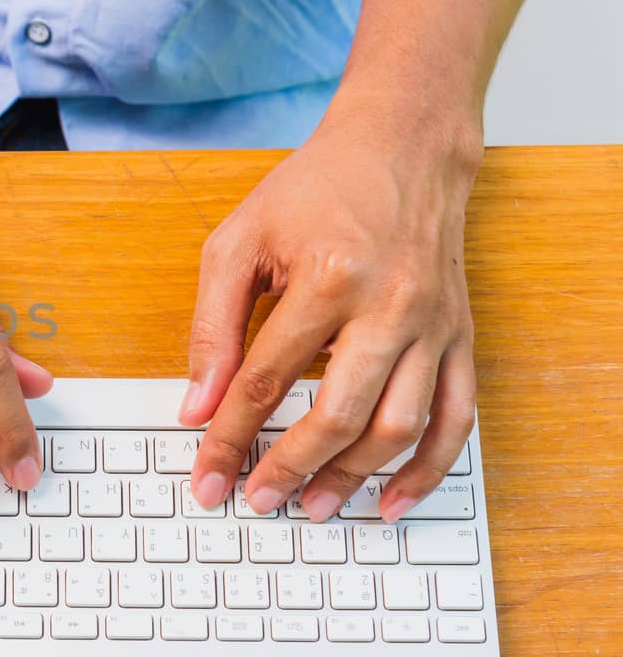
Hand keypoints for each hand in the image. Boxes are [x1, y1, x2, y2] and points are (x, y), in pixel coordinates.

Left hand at [181, 97, 481, 523]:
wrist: (402, 148)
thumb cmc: (314, 192)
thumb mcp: (239, 242)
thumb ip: (213, 328)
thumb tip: (196, 406)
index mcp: (330, 277)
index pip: (268, 380)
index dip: (229, 436)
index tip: (205, 475)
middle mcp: (391, 305)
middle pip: (338, 414)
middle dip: (290, 468)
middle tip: (256, 500)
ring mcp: (433, 325)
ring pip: (399, 426)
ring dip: (354, 478)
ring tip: (313, 507)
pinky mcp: (460, 337)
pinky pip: (455, 418)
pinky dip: (428, 469)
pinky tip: (393, 500)